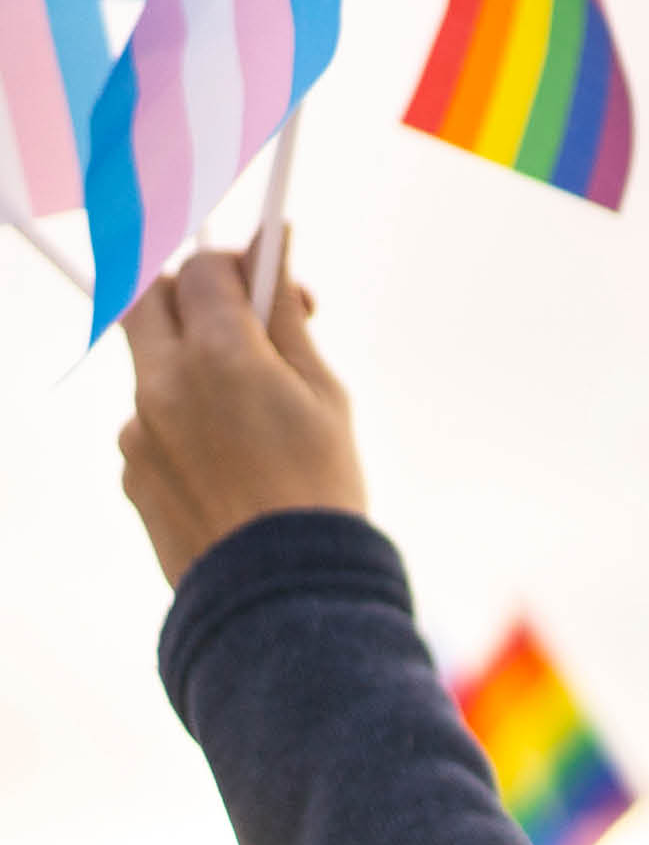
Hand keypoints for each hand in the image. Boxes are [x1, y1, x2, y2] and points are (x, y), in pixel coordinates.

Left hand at [116, 237, 360, 586]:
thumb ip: (285, 320)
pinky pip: (151, 422)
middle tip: (243, 321)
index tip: (274, 279)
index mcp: (219, 354)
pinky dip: (185, 424)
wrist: (282, 589)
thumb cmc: (319, 487)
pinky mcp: (130, 469)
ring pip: (152, 363)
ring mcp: (137, 428)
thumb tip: (273, 255)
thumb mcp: (323, 393)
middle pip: (150, 297)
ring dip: (192, 364)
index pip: (205, 268)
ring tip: (254, 417)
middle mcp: (162, 382)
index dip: (242, 264)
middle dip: (193, 295)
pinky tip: (234, 464)